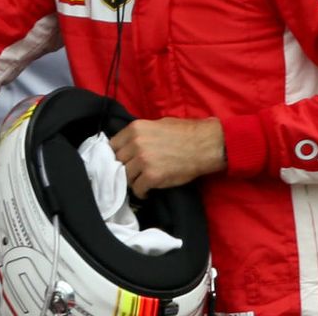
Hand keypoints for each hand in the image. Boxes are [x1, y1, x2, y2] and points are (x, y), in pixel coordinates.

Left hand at [109, 117, 225, 197]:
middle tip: (132, 173)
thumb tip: (129, 144)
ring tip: (140, 182)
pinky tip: (146, 192)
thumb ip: (141, 134)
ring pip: (125, 176)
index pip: (112, 145)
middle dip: (123, 168)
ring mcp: (143, 160)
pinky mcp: (152, 176)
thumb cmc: (185, 133)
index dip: (116, 154)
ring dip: (132, 181)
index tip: (121, 161)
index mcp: (135, 129)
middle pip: (117, 161)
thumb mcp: (158, 124)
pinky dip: (141, 192)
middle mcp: (135, 143)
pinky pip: (137, 189)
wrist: (205, 146)